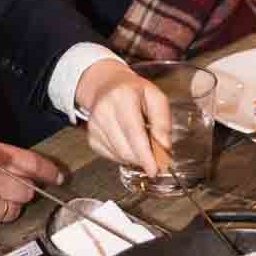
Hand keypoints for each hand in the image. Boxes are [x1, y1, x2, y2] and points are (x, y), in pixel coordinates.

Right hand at [76, 58, 170, 176]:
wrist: (108, 86)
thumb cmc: (134, 92)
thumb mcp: (156, 97)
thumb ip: (163, 121)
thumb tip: (164, 147)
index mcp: (122, 96)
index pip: (134, 132)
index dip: (145, 155)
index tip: (154, 170)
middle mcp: (104, 110)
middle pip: (125, 149)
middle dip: (143, 159)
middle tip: (157, 157)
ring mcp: (94, 125)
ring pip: (119, 155)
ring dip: (135, 157)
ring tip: (142, 144)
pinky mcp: (91, 137)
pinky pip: (111, 157)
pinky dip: (124, 156)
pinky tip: (128, 143)